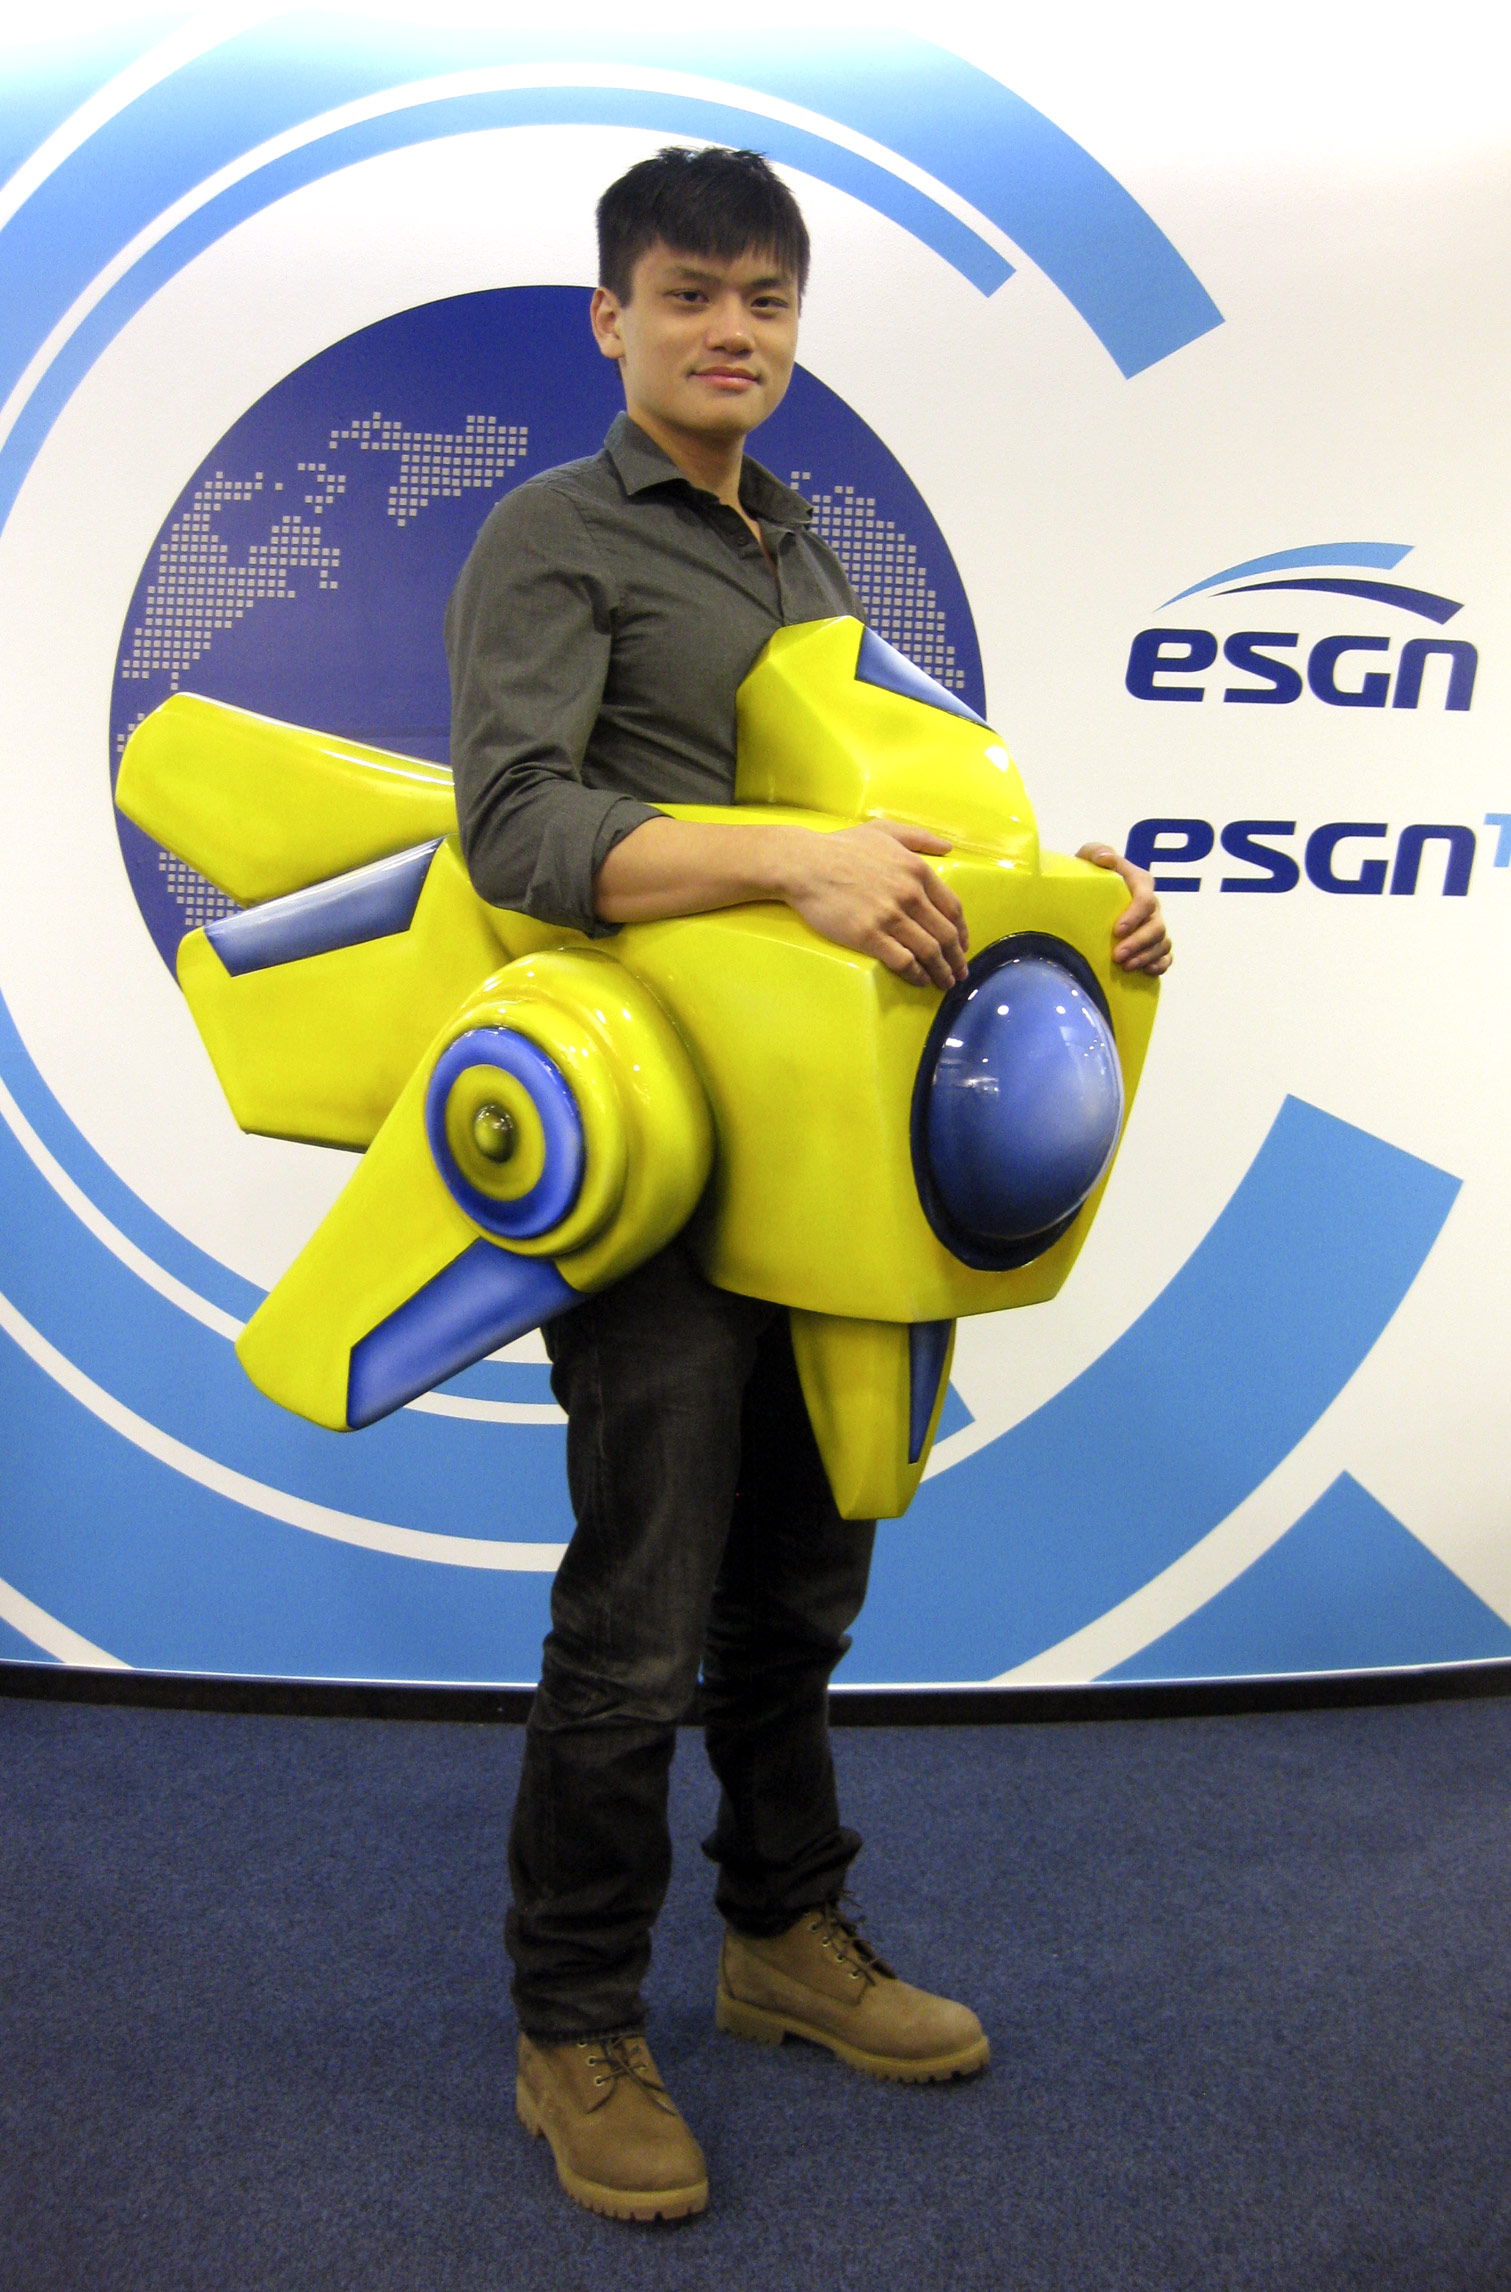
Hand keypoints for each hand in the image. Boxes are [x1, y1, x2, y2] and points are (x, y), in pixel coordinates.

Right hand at [778, 818, 969, 989]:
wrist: (804, 864)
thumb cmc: (841, 847)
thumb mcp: (885, 831)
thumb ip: (919, 837)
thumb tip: (948, 847)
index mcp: (917, 870)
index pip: (953, 908)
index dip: (962, 932)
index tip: (962, 946)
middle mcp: (909, 894)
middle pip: (945, 934)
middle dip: (957, 959)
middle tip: (960, 974)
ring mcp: (890, 916)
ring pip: (929, 951)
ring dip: (941, 972)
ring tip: (945, 983)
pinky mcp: (869, 936)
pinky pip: (903, 961)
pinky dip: (917, 974)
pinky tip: (920, 980)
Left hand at [1078, 843, 1172, 974]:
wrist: (1087, 895)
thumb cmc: (1088, 875)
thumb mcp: (1086, 858)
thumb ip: (1095, 851)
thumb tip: (1105, 859)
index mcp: (1139, 883)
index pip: (1145, 898)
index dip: (1135, 916)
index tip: (1117, 930)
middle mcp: (1151, 905)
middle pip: (1156, 925)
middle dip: (1139, 943)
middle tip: (1117, 956)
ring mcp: (1154, 925)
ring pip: (1162, 943)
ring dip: (1146, 956)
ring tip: (1126, 967)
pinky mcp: (1154, 943)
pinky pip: (1167, 956)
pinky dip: (1160, 964)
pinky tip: (1147, 971)